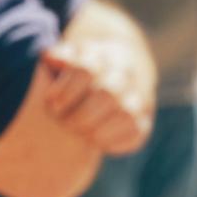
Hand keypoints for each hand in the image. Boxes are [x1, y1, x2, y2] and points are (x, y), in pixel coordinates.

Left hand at [41, 39, 152, 156]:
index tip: (52, 104)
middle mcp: (126, 74)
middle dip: (82, 115)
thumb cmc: (79, 71)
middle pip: (108, 94)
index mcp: (104, 54)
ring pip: (126, 114)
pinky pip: (136, 132)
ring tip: (81, 135)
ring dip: (98, 129)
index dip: (66, 91)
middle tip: (65, 124)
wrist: (113, 74)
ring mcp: (139, 96)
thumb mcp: (67, 58)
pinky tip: (95, 141)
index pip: (86, 71)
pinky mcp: (145, 119)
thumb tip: (51, 58)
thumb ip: (56, 58)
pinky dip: (114, 140)